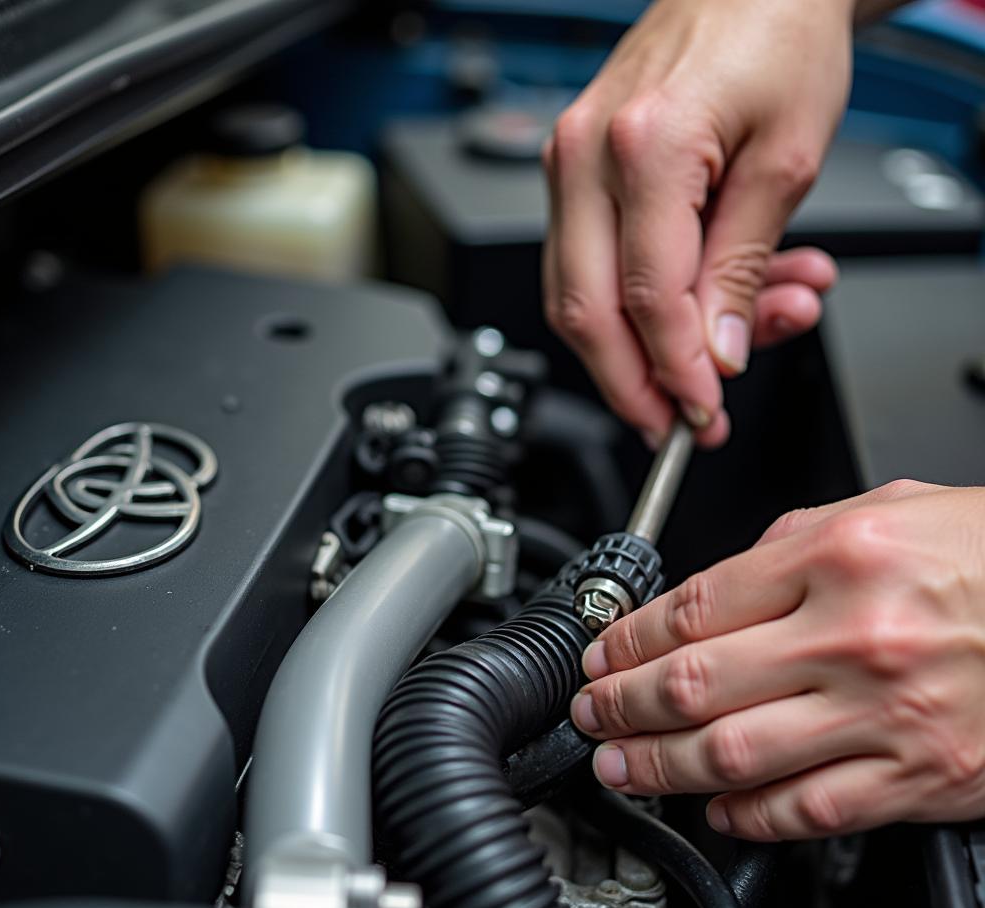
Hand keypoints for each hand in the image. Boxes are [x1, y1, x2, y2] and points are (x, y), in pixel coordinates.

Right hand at [542, 0, 851, 446]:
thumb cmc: (775, 37)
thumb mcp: (787, 162)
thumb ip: (743, 268)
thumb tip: (716, 350)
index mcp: (643, 148)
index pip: (649, 299)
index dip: (678, 371)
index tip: (705, 410)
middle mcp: (584, 157)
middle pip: (586, 313)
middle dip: (631, 386)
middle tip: (673, 423)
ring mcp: (567, 165)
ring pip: (574, 299)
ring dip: (634, 352)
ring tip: (703, 363)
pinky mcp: (571, 174)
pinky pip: (583, 267)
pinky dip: (631, 308)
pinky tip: (692, 310)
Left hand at [570, 481, 984, 839]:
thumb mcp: (887, 510)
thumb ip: (789, 544)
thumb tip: (716, 589)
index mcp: (838, 558)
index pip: (693, 606)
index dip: (625, 636)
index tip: (599, 651)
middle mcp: (854, 637)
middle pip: (692, 683)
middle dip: (618, 703)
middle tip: (588, 712)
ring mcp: (885, 714)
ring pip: (733, 754)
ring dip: (657, 764)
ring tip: (617, 764)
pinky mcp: (919, 776)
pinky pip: (809, 808)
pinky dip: (747, 814)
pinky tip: (714, 808)